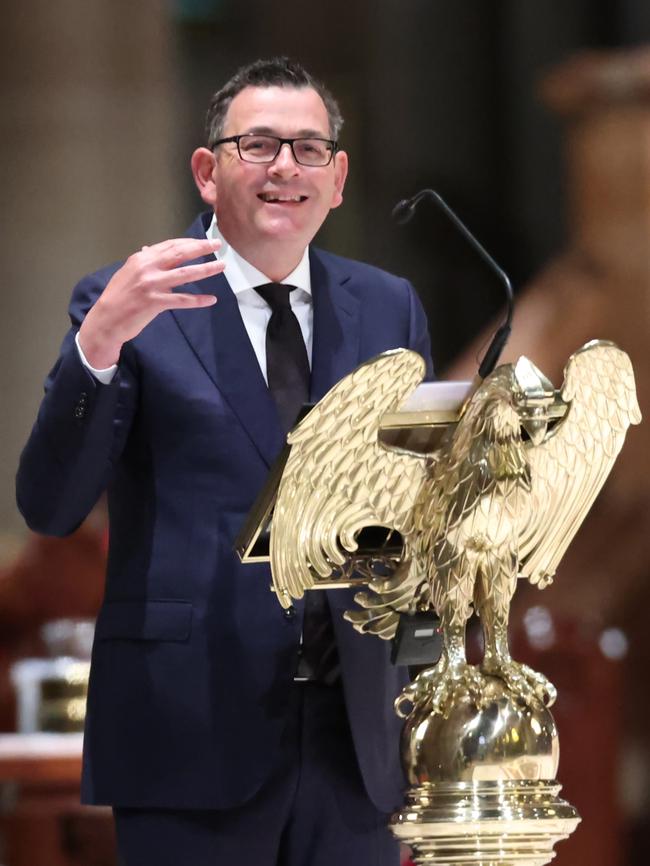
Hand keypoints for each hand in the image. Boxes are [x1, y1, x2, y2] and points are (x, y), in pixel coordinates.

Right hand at [78, 237, 223, 367]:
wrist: (106, 319)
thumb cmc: (118, 297)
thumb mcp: (128, 273)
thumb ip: (143, 262)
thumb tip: (150, 249)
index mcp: (141, 259)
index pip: (169, 245)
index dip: (189, 242)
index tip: (203, 241)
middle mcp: (147, 268)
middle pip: (179, 254)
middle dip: (200, 248)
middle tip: (217, 245)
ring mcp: (151, 285)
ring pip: (185, 274)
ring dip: (205, 269)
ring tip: (220, 266)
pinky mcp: (155, 302)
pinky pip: (181, 300)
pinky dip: (198, 300)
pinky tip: (211, 299)